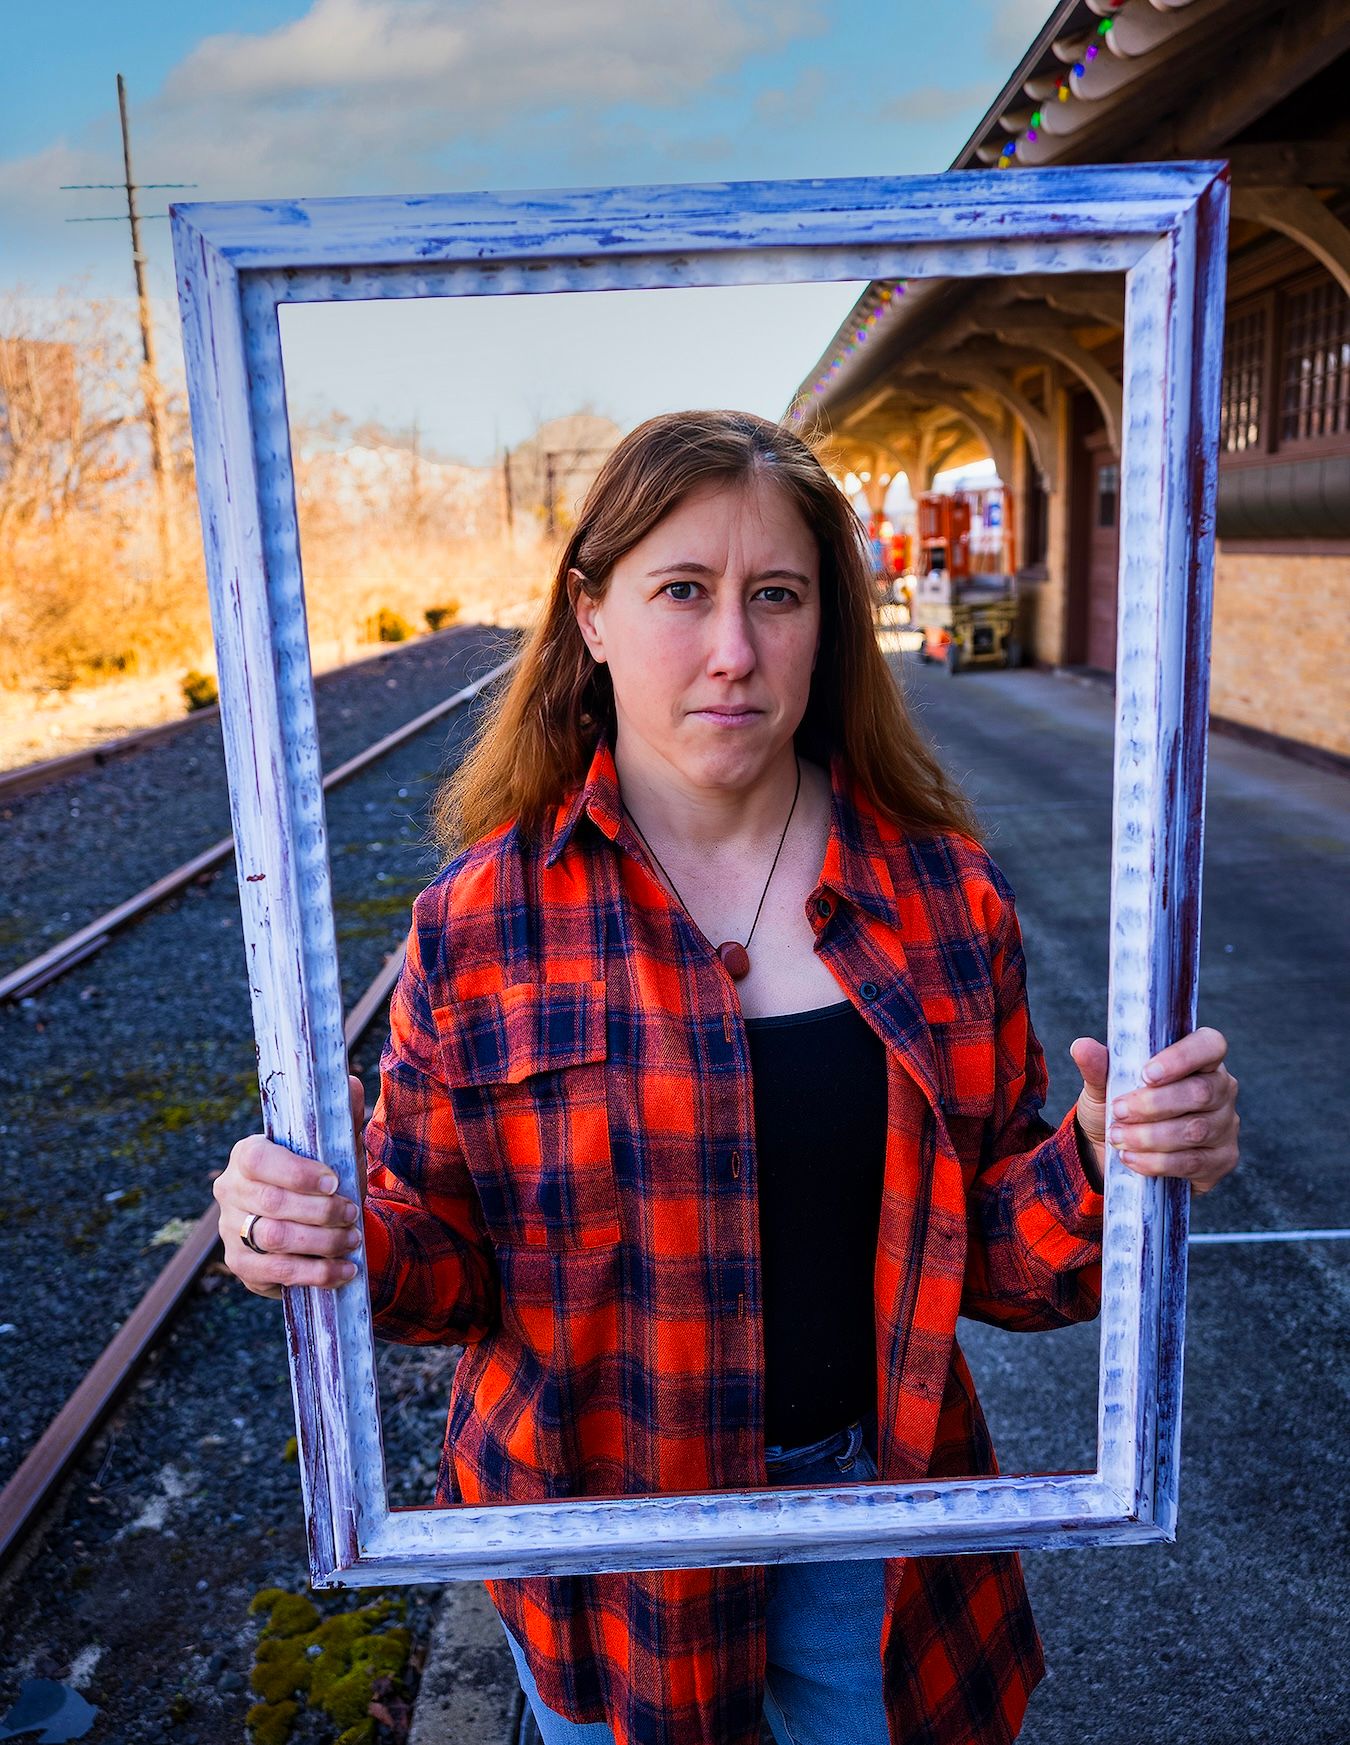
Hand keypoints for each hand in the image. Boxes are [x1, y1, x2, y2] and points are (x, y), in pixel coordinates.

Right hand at [213, 1074, 367, 1299]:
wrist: (314, 1224)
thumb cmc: (323, 1179)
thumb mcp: (336, 1148)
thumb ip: (341, 1117)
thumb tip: (352, 1084)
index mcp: (247, 1154)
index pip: (259, 1160)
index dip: (297, 1173)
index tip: (335, 1182)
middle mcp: (230, 1190)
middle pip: (271, 1203)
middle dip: (320, 1211)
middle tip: (353, 1214)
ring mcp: (230, 1229)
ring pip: (274, 1239)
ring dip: (321, 1243)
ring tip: (352, 1239)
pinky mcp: (241, 1265)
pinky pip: (275, 1272)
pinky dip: (314, 1274)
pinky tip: (343, 1270)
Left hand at [1069, 1028, 1239, 1195]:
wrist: (1118, 1151)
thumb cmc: (1120, 1106)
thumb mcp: (1103, 1085)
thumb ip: (1098, 1067)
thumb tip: (1082, 1047)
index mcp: (1200, 1059)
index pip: (1210, 1045)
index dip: (1182, 1058)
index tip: (1146, 1074)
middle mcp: (1221, 1089)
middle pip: (1201, 1092)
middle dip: (1154, 1104)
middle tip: (1118, 1111)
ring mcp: (1226, 1126)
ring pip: (1195, 1130)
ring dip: (1150, 1136)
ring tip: (1118, 1137)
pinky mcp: (1221, 1160)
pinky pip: (1193, 1162)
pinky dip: (1156, 1162)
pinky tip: (1131, 1158)